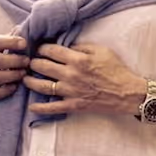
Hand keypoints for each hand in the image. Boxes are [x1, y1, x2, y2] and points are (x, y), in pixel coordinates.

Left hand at [22, 43, 142, 116]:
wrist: (129, 93)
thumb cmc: (117, 70)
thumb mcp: (103, 51)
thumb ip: (82, 47)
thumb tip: (66, 47)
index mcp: (78, 59)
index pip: (50, 50)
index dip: (41, 48)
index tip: (40, 49)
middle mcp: (70, 74)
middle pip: (41, 66)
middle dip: (33, 62)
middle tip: (31, 63)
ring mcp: (70, 91)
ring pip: (41, 85)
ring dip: (30, 81)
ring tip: (26, 79)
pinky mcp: (73, 104)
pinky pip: (52, 107)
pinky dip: (40, 108)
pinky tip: (31, 107)